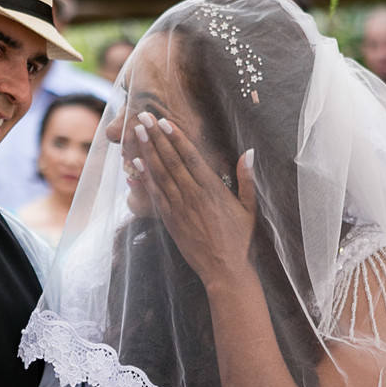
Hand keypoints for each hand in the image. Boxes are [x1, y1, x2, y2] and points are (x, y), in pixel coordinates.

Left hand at [130, 112, 256, 286]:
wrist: (224, 270)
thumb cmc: (240, 239)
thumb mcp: (249, 207)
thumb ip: (247, 179)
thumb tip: (249, 152)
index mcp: (213, 189)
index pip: (191, 157)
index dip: (176, 137)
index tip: (164, 121)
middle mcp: (193, 195)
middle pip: (170, 160)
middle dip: (155, 136)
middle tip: (142, 116)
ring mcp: (179, 208)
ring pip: (159, 174)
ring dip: (146, 151)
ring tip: (136, 132)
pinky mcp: (170, 220)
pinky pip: (155, 194)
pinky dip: (145, 177)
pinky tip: (137, 163)